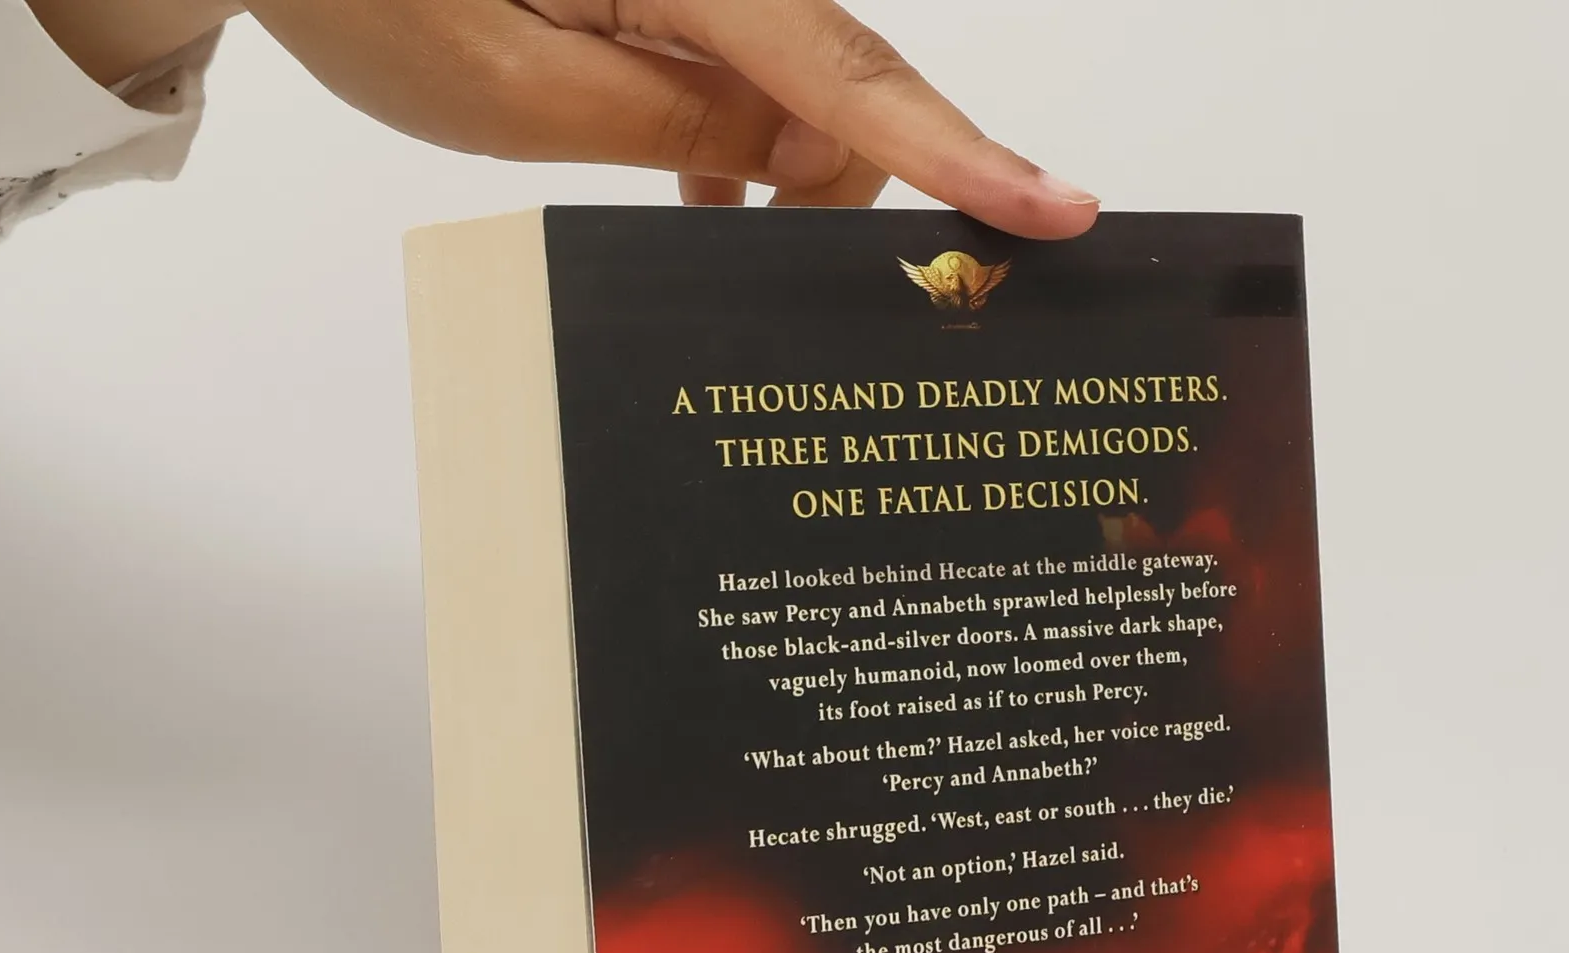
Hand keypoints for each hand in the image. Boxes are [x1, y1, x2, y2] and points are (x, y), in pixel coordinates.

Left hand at [261, 0, 1099, 235]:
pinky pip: (742, 52)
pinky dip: (738, 130)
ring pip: (796, 72)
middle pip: (836, 72)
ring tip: (722, 233)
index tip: (1057, 210)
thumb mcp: (512, 92)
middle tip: (806, 283)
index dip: (958, 150)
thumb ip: (674, 125)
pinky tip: (704, 191)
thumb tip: (800, 161)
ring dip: (778, 163)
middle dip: (838, 181)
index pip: (843, 68)